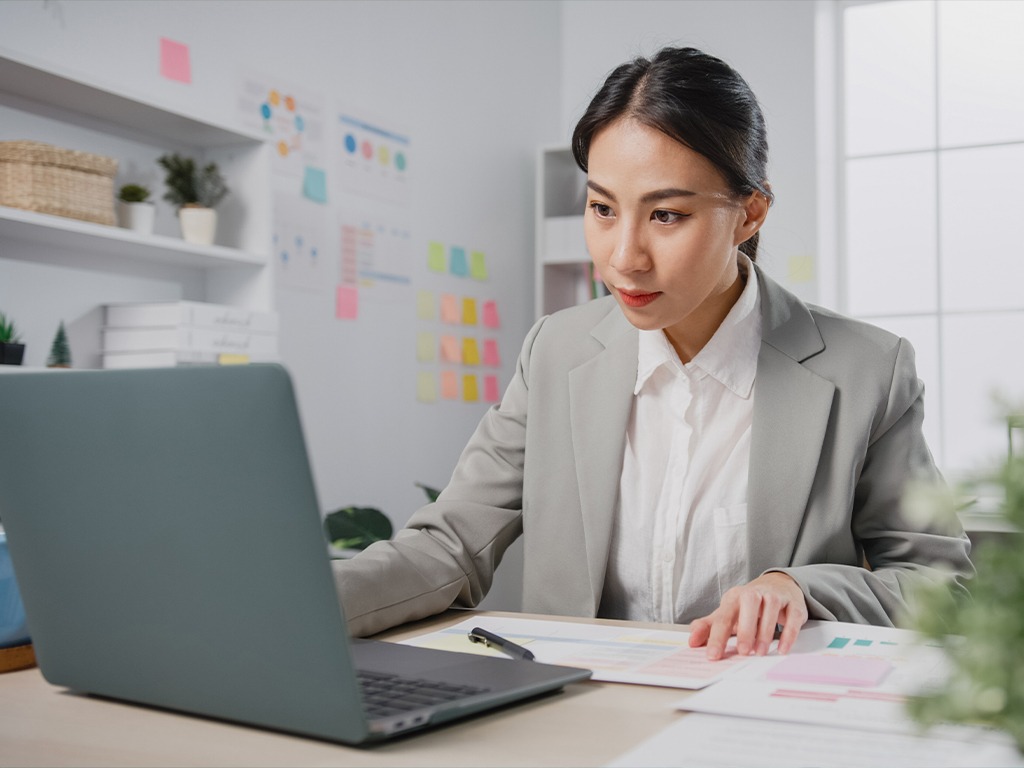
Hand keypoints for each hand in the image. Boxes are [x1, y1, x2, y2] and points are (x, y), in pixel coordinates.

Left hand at [688, 572, 807, 659]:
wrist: (779, 585)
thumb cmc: (749, 605)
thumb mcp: (728, 612)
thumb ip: (710, 627)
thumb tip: (692, 641)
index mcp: (735, 597)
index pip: (723, 615)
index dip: (717, 636)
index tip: (713, 655)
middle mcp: (755, 593)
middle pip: (749, 603)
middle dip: (745, 629)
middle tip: (743, 652)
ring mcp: (776, 596)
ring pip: (771, 608)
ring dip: (765, 632)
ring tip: (760, 652)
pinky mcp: (794, 604)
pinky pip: (793, 617)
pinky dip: (788, 634)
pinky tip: (781, 649)